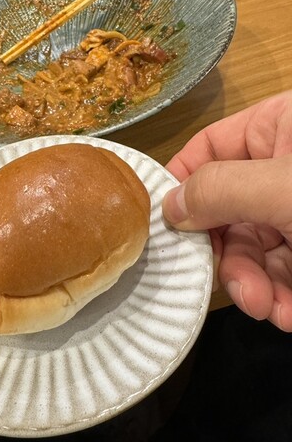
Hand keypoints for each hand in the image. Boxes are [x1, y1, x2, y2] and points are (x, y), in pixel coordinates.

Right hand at [162, 91, 291, 330]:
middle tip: (233, 287)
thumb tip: (169, 206)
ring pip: (254, 248)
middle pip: (228, 210)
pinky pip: (283, 271)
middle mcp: (283, 167)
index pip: (210, 147)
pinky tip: (287, 314)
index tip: (161, 224)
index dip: (182, 183)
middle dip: (228, 256)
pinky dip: (281, 297)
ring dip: (254, 286)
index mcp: (279, 126)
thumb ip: (220, 190)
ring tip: (266, 308)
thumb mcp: (283, 186)